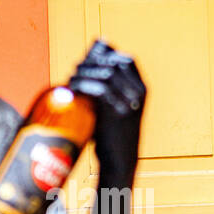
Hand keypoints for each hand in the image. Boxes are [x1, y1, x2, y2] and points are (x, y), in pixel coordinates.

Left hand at [67, 40, 145, 173]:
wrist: (119, 160)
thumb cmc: (111, 133)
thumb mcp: (114, 106)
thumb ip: (106, 88)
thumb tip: (84, 66)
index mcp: (141, 89)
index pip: (127, 60)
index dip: (108, 53)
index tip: (91, 54)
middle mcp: (139, 93)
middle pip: (114, 64)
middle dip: (92, 62)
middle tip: (76, 68)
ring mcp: (130, 103)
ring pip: (106, 74)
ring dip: (85, 72)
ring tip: (72, 78)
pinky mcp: (118, 114)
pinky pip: (100, 90)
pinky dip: (84, 85)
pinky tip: (73, 87)